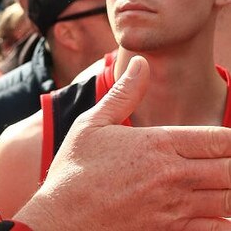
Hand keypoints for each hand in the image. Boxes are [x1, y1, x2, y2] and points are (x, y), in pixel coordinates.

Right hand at [14, 56, 230, 229]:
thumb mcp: (92, 124)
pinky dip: (222, 219)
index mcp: (157, 144)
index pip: (219, 139)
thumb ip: (123, 94)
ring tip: (217, 181)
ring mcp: (174, 208)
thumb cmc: (74, 168)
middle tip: (221, 159)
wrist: (61, 217)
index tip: (224, 140)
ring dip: (228, 190)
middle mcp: (172, 176)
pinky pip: (216, 229)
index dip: (229, 139)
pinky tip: (212, 209)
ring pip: (229, 200)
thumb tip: (141, 62)